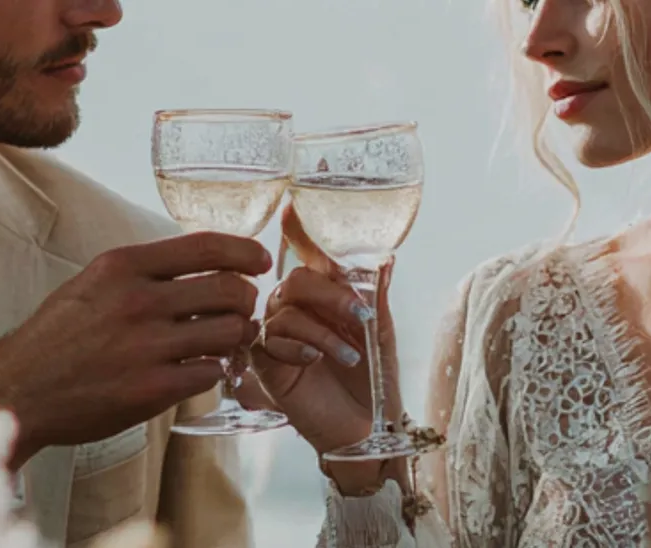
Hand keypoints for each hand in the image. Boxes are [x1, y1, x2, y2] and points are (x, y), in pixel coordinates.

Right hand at [0, 231, 271, 467]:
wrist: (19, 392)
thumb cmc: (56, 338)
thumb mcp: (91, 283)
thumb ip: (141, 271)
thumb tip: (197, 261)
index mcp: (124, 266)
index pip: (206, 246)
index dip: (245, 251)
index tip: (260, 262)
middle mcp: (139, 300)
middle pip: (229, 288)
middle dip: (247, 300)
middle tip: (243, 310)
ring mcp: (147, 346)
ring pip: (229, 331)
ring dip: (238, 337)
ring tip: (228, 342)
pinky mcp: (152, 388)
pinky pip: (212, 372)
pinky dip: (216, 370)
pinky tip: (203, 369)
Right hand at [248, 204, 404, 491]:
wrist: (368, 429)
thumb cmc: (375, 380)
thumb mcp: (381, 333)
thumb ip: (374, 296)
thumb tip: (385, 258)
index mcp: (323, 297)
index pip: (306, 257)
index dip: (298, 231)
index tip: (292, 205)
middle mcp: (296, 310)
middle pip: (294, 280)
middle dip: (329, 293)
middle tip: (359, 315)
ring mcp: (278, 337)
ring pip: (284, 310)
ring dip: (322, 330)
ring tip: (351, 355)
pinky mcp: (266, 365)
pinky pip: (270, 340)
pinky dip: (299, 347)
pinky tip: (317, 362)